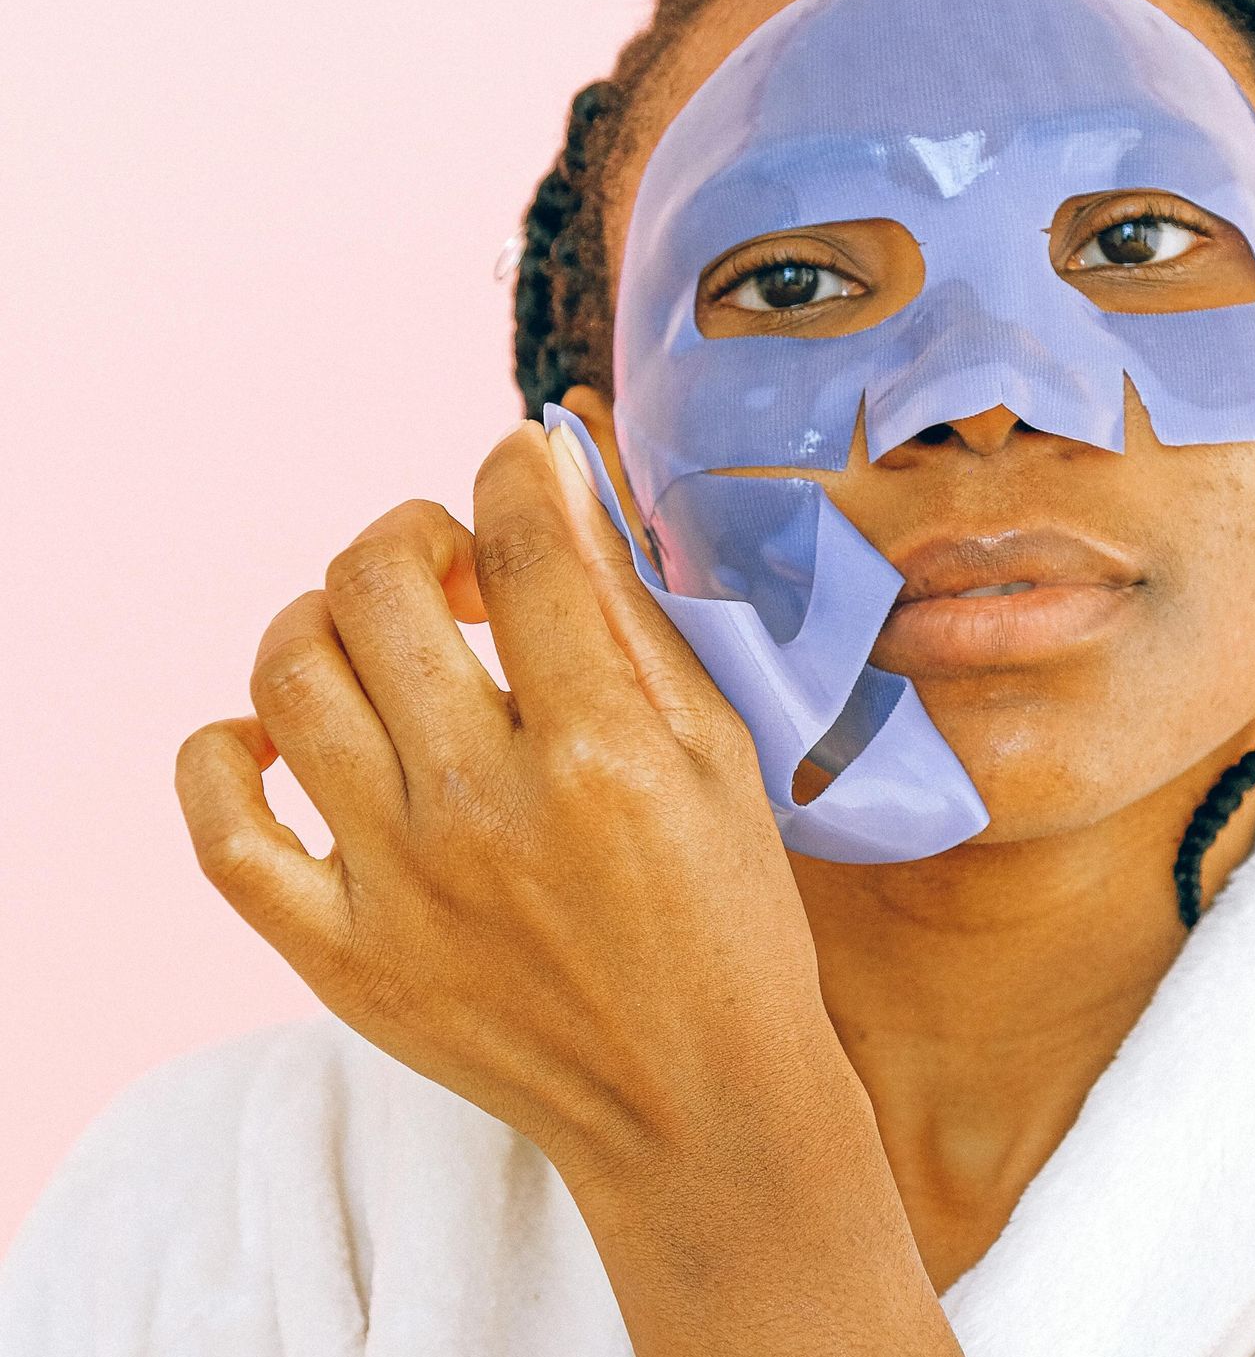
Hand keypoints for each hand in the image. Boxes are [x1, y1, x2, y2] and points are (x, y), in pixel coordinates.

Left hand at [174, 419, 834, 1181]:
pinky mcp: (339, 958)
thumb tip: (561, 481)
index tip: (514, 459)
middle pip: (377, 582)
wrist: (694, 1101)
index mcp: (605, 748)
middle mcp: (486, 808)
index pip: (521, 544)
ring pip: (288, 676)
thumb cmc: (727, 914)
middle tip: (450, 565)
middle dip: (411, 530)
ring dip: (326, 614)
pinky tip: (279, 736)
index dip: (513, 468)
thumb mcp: (721, 749)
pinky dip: (223, 753)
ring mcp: (397, 886)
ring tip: (378, 638)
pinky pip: (220, 829)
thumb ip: (633, 613)